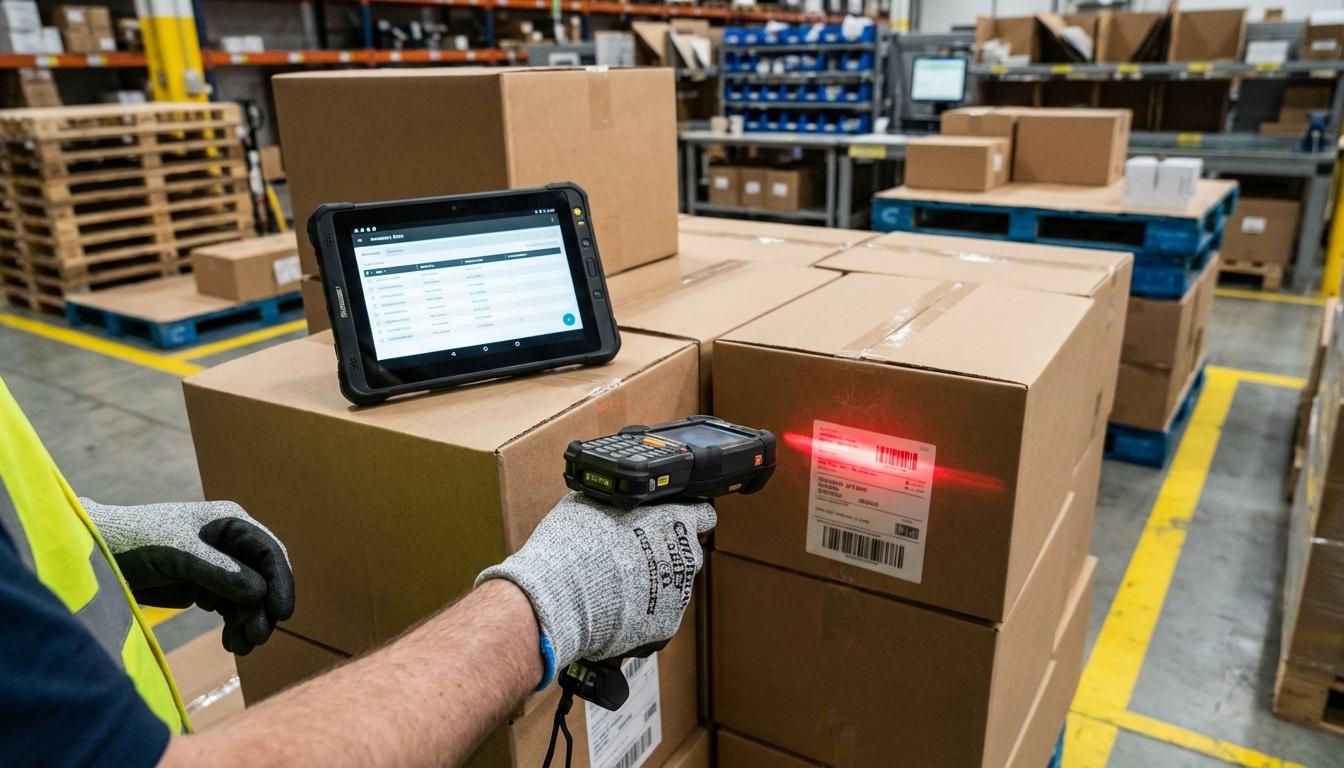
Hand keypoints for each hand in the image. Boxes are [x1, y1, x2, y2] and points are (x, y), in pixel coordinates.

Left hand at [80, 498, 294, 655]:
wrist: (94, 554)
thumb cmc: (133, 541)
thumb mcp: (178, 554)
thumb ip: (220, 572)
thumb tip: (260, 592)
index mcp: (230, 523)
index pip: (269, 552)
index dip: (280, 582)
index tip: (281, 615)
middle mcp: (230, 543)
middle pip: (263, 578)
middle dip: (262, 608)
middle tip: (257, 639)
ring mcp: (218, 565)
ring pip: (250, 597)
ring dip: (249, 621)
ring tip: (241, 647)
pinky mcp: (203, 586)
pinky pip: (231, 607)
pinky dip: (234, 625)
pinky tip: (230, 643)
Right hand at [476, 492, 715, 682]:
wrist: (563, 596)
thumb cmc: (575, 544)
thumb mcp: (594, 502)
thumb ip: (619, 504)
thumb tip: (613, 502)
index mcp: (675, 519)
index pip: (702, 514)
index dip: (687, 517)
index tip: (673, 523)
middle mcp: (686, 555)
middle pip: (685, 552)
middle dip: (664, 553)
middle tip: (631, 556)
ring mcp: (680, 593)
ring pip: (673, 586)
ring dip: (652, 584)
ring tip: (616, 586)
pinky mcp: (666, 625)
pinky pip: (658, 615)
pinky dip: (642, 613)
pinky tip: (616, 608)